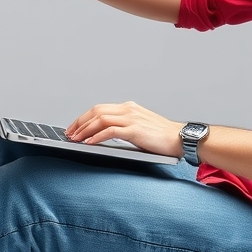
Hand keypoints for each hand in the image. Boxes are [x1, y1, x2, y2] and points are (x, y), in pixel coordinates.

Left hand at [65, 101, 183, 156]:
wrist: (181, 138)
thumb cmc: (163, 136)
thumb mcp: (140, 125)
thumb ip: (124, 125)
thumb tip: (105, 134)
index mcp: (129, 107)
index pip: (100, 108)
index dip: (84, 117)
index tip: (74, 127)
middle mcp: (129, 110)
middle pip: (96, 111)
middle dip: (80, 122)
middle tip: (70, 133)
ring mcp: (132, 119)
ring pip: (100, 119)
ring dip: (85, 130)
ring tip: (76, 139)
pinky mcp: (135, 130)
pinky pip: (110, 131)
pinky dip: (97, 136)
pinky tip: (90, 143)